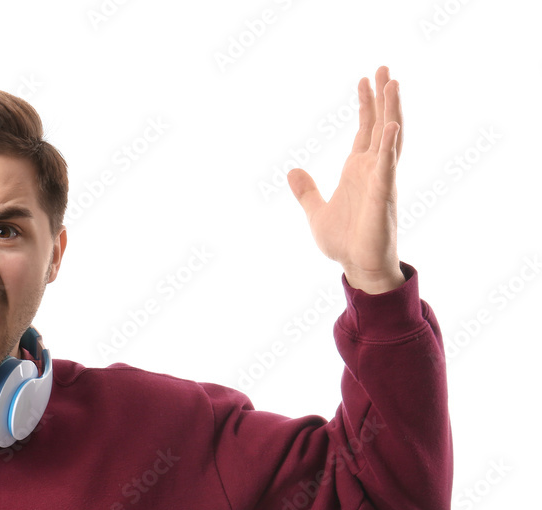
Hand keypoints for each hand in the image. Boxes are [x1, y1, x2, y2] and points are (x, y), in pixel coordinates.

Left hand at [287, 65, 404, 293]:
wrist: (356, 267)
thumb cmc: (344, 242)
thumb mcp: (316, 212)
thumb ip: (306, 191)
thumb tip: (292, 171)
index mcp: (358, 171)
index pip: (365, 130)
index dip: (366, 105)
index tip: (365, 80)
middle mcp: (373, 170)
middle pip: (381, 125)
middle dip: (383, 96)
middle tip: (384, 67)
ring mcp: (381, 181)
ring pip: (390, 139)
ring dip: (392, 111)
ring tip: (393, 83)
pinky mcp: (382, 197)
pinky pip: (388, 168)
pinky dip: (390, 147)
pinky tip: (391, 126)